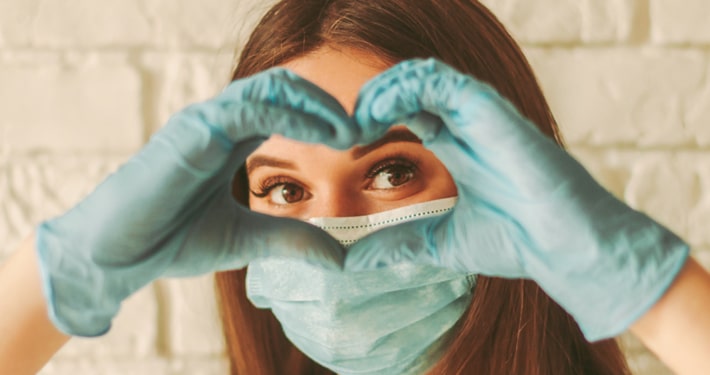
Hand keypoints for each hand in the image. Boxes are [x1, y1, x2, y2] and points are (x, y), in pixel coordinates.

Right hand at [36, 68, 355, 335]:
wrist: (117, 256)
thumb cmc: (172, 241)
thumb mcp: (247, 239)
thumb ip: (291, 239)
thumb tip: (339, 257)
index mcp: (232, 140)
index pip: (286, 108)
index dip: (324, 118)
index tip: (360, 140)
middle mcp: (221, 122)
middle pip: (284, 88)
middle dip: (326, 103)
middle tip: (363, 129)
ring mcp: (205, 121)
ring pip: (270, 87)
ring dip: (316, 104)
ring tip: (349, 131)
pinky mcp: (192, 131)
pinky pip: (248, 107)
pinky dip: (291, 113)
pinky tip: (322, 134)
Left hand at [348, 59, 689, 340]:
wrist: (564, 249)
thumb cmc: (518, 243)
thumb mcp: (440, 243)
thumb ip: (397, 245)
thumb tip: (350, 263)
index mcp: (456, 146)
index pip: (406, 112)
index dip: (373, 120)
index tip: (347, 144)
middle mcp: (465, 124)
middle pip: (409, 88)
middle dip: (372, 100)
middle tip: (346, 129)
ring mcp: (478, 113)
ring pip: (420, 75)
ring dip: (381, 90)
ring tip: (358, 120)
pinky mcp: (488, 109)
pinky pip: (438, 80)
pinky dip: (401, 88)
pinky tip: (377, 114)